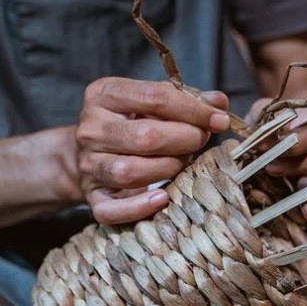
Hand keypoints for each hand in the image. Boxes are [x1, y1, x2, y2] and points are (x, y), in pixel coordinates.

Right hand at [76, 78, 230, 223]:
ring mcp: (88, 165)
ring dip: (168, 169)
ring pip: (130, 172)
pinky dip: (140, 208)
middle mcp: (91, 129)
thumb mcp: (151, 103)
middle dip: (185, 140)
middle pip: (144, 136)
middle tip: (199, 141)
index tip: (219, 120)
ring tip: (182, 163)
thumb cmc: (130, 124)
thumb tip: (219, 103)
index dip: (193, 110)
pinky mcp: (92, 197)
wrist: (87, 153)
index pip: (153, 97)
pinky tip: (163, 198)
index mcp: (104, 95)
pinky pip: (112, 210)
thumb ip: (185, 100)